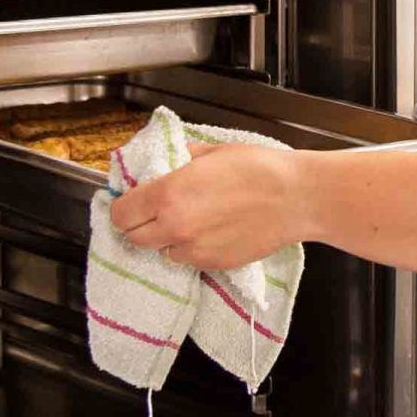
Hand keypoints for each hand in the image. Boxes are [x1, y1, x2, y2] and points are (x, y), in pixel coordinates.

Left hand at [108, 142, 309, 272]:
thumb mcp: (212, 152)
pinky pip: (187, 260)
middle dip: (140, 225)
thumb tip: (164, 163)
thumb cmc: (259, 168)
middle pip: (133, 238)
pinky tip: (211, 231)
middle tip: (157, 212)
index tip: (132, 201)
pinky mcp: (212, 265)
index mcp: (168, 194)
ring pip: (161, 251)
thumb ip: (179, 160)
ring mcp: (193, 250)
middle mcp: (175, 227)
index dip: (124, 207)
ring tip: (190, 222)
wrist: (296, 197)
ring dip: (166, 239)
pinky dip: (191, 248)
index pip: (121, 213)